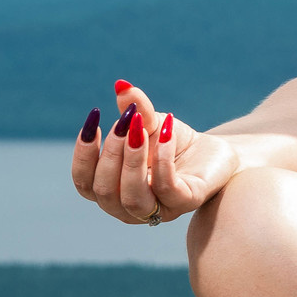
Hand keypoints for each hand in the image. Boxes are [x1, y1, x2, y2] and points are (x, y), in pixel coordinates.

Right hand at [69, 81, 240, 227]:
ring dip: (132, 161)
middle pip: (104, 191)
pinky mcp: (186, 203)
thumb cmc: (171, 142)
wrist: (213, 151)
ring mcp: (158, 210)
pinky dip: (163, 160)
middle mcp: (129, 208)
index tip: (93, 122)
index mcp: (112, 191)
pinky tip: (166, 135)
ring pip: (132, 197)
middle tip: (125, 122)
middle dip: (111, 153)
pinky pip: (167, 188)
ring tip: (140, 129)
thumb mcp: (150, 123)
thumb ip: (135, 109)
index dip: (83, 156)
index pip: (84, 184)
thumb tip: (122, 86)